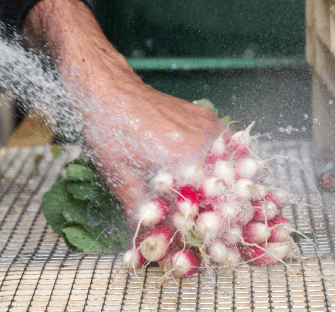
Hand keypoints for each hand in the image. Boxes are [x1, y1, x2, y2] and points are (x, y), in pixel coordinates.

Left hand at [24, 0, 225, 223]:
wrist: (108, 90)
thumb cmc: (109, 132)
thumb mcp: (120, 179)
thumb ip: (142, 212)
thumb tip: (151, 245)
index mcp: (184, 157)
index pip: (208, 202)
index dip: (208, 223)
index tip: (207, 238)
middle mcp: (204, 140)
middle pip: (223, 185)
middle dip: (217, 207)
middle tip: (208, 222)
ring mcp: (209, 126)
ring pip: (226, 166)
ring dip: (220, 186)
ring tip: (208, 202)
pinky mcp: (208, 117)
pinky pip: (222, 148)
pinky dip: (216, 165)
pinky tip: (204, 176)